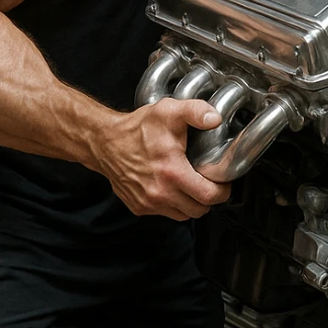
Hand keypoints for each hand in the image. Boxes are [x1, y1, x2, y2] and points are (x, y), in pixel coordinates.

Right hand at [104, 98, 232, 219]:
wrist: (105, 142)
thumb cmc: (136, 129)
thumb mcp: (168, 111)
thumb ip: (195, 111)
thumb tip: (214, 118)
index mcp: (172, 172)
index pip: (209, 196)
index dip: (221, 191)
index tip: (222, 183)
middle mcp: (160, 192)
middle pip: (199, 210)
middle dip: (207, 198)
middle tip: (207, 183)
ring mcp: (148, 203)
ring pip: (183, 215)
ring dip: (190, 203)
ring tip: (189, 185)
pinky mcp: (139, 207)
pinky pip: (164, 213)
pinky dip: (171, 205)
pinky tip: (170, 188)